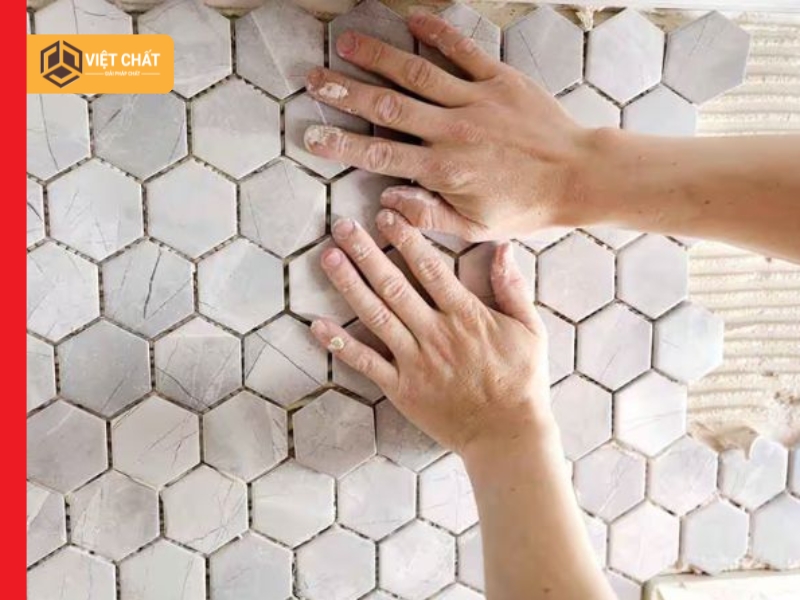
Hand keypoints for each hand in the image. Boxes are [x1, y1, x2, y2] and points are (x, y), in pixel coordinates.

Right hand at [303, 10, 593, 240]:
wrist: (579, 176)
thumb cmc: (527, 206)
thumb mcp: (476, 227)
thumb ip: (429, 216)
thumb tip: (386, 203)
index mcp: (445, 170)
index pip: (381, 156)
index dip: (342, 144)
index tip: (311, 134)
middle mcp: (454, 131)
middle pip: (388, 107)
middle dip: (346, 92)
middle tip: (314, 80)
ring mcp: (477, 101)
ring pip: (417, 74)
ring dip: (378, 57)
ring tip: (346, 43)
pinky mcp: (500, 80)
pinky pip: (464, 51)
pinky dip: (437, 33)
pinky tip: (412, 20)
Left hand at [308, 210, 551, 452]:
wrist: (508, 435)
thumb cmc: (522, 381)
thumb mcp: (530, 330)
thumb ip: (513, 288)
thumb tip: (504, 248)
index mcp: (465, 316)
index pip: (430, 269)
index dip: (406, 239)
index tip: (386, 215)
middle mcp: (435, 333)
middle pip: (394, 285)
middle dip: (367, 252)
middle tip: (343, 225)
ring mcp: (415, 361)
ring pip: (376, 316)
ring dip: (349, 285)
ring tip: (328, 257)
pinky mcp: (401, 388)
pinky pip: (366, 363)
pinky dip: (341, 345)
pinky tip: (318, 326)